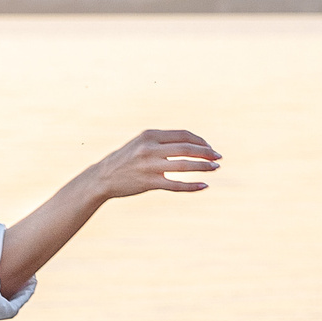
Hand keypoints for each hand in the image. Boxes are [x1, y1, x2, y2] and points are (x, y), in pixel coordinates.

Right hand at [86, 130, 219, 198]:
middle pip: (186, 148)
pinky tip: (203, 186)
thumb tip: (191, 143)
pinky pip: (175, 185)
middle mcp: (150, 148)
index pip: (183, 135)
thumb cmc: (127, 160)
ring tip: (215, 169)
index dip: (200, 141)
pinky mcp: (149, 183)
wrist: (103, 177)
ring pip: (184, 166)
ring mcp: (149, 166)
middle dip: (206, 153)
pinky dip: (191, 186)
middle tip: (218, 158)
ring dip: (203, 167)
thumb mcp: (142, 143)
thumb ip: (163, 142)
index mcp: (150, 134)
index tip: (210, 148)